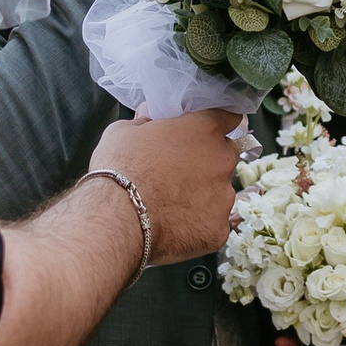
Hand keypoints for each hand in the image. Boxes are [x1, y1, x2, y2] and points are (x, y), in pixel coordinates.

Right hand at [90, 108, 242, 265]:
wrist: (117, 219)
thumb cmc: (119, 171)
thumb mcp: (124, 131)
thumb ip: (145, 121)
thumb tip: (148, 116)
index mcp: (203, 130)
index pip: (228, 117)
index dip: (216, 124)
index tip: (206, 131)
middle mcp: (221, 161)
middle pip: (227, 155)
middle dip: (209, 161)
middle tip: (180, 171)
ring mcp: (223, 197)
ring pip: (220, 192)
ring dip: (203, 195)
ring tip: (170, 203)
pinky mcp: (218, 229)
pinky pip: (212, 223)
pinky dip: (197, 224)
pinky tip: (173, 224)